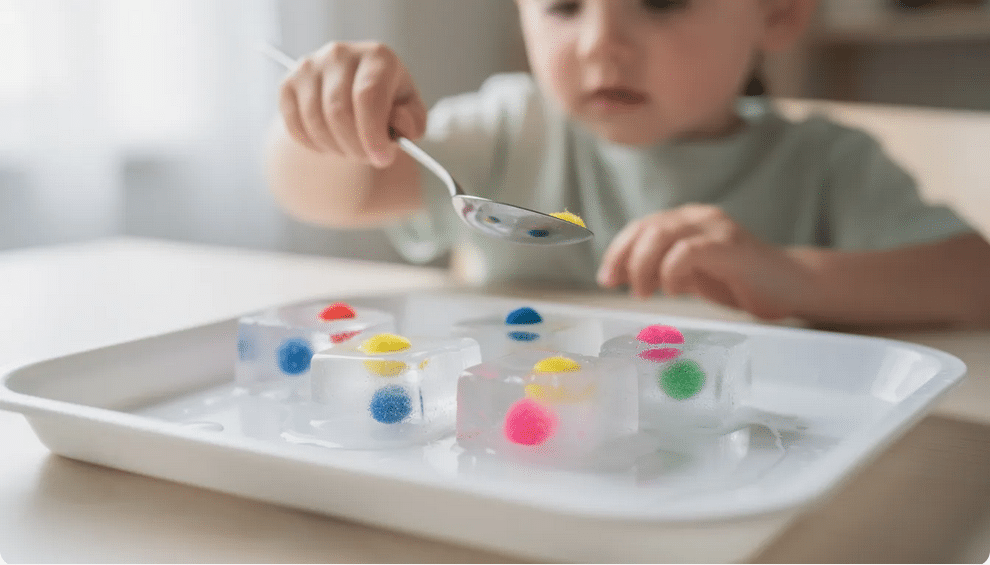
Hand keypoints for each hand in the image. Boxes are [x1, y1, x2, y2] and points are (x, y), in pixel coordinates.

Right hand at [278, 42, 427, 167]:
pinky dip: (314, 145)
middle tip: (368, 158)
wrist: (354, 97)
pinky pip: (295, 126)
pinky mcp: (288, 84)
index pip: (368, 96)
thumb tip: (399, 123)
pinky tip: (331, 143)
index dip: (373, 134)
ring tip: (352, 150)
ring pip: (315, 122)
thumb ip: (412, 121)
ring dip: (336, 148)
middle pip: (339, 112)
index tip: (382, 159)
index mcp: (377, 57)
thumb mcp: (410, 113)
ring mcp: (309, 67)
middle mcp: (340, 54)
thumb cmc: (388, 106)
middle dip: (355, 147)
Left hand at [596, 204, 810, 319]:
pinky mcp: (730, 246)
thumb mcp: (689, 275)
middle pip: (646, 228)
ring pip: (662, 234)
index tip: (606, 278)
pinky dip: (671, 271)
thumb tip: (620, 276)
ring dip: (643, 266)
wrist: (789, 286)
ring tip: (644, 292)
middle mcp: (698, 217)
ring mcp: (715, 228)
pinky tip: (673, 290)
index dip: (617, 251)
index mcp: (686, 220)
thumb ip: (659, 270)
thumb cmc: (738, 281)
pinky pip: (687, 251)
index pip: (641, 226)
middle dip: (624, 259)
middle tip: (621, 288)